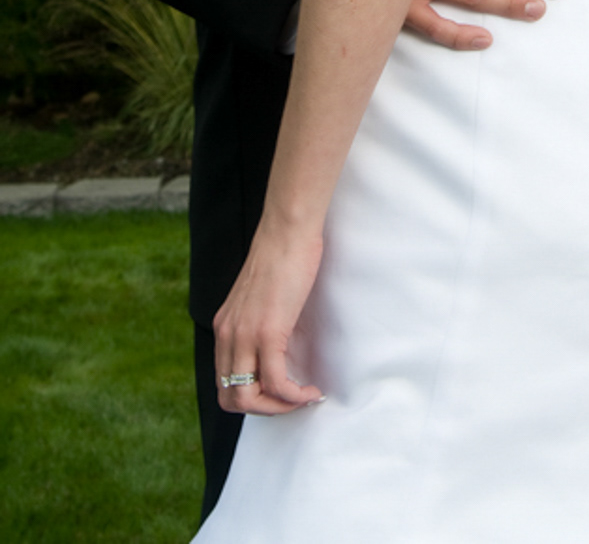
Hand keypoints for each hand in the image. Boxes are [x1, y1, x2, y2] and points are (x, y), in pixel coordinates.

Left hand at [213, 221, 325, 416]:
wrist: (287, 231)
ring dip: (279, 408)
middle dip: (264, 410)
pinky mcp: (267, 332)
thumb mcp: (261, 296)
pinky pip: (277, 383)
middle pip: (231, 398)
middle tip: (291, 402)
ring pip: (249, 399)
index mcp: (224, 327)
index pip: (224, 382)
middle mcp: (227, 335)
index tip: (280, 394)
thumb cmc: (283, 256)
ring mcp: (244, 335)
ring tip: (303, 398)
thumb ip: (260, 321)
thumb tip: (279, 345)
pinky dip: (294, 396)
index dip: (252, 398)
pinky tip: (312, 391)